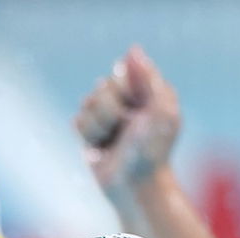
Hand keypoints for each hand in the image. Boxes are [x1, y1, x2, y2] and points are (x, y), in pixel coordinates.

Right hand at [74, 45, 180, 196]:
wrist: (136, 186)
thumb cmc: (154, 152)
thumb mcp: (162, 113)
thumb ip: (149, 79)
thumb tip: (132, 49)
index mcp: (148, 93)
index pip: (123, 71)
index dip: (126, 90)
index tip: (138, 110)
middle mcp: (128, 102)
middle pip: (103, 86)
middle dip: (111, 109)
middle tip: (126, 129)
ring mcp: (109, 117)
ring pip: (87, 103)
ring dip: (100, 125)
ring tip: (113, 142)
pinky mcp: (92, 134)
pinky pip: (77, 121)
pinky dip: (89, 136)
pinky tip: (101, 148)